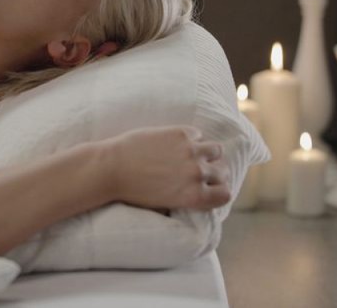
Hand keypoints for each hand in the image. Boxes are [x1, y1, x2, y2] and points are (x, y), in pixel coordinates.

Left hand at [99, 126, 230, 210]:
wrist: (111, 169)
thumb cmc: (132, 191)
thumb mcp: (165, 202)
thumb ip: (187, 197)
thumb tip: (201, 190)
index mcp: (195, 196)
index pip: (225, 194)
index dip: (220, 190)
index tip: (213, 186)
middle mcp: (197, 174)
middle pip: (222, 171)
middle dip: (215, 170)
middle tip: (203, 167)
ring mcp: (190, 152)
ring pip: (216, 149)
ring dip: (208, 151)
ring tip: (195, 152)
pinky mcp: (180, 134)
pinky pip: (197, 133)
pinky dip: (192, 137)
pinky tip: (178, 141)